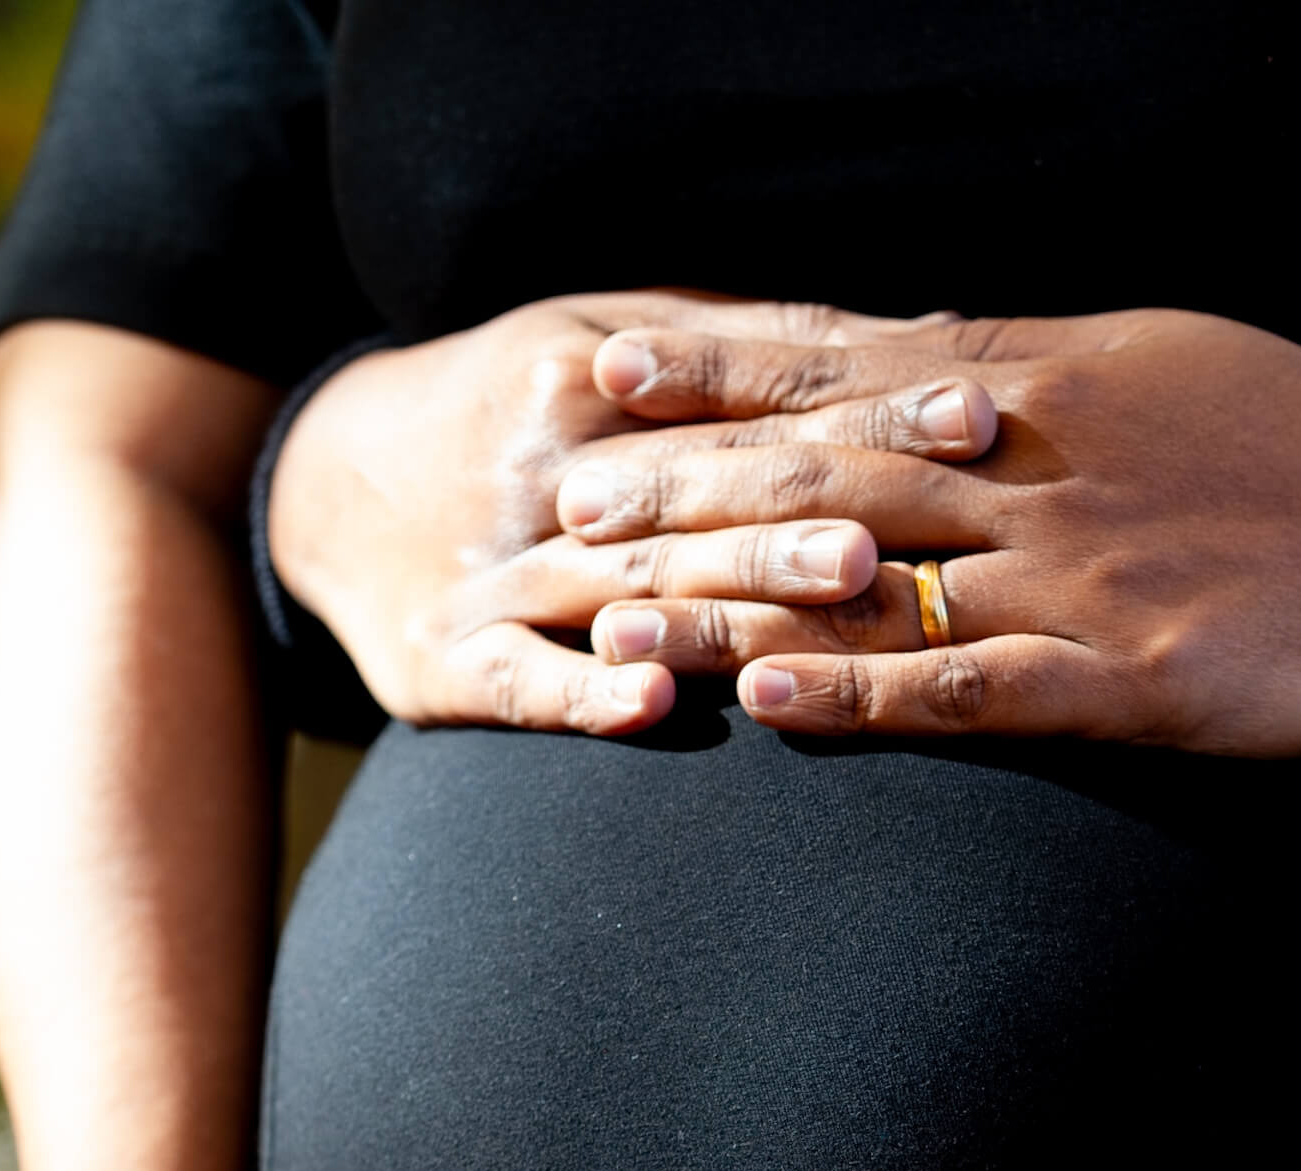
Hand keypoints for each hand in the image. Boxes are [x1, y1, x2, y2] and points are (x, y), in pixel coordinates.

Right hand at [267, 291, 994, 731]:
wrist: (326, 487)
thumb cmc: (508, 408)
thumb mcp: (601, 339)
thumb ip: (743, 348)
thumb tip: (913, 338)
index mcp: (590, 383)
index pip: (750, 407)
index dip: (868, 414)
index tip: (974, 420)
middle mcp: (546, 476)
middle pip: (703, 498)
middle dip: (819, 508)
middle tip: (925, 519)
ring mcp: (496, 577)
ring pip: (632, 589)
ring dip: (739, 595)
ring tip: (844, 591)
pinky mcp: (450, 665)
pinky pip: (524, 683)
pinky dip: (586, 693)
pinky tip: (653, 701)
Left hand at [561, 309, 1300, 752]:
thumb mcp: (1167, 366)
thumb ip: (1038, 377)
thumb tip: (938, 375)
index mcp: (1046, 379)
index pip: (841, 365)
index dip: (713, 369)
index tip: (605, 369)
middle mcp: (1036, 466)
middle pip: (818, 468)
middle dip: (679, 480)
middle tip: (558, 496)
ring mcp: (1077, 573)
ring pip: (868, 577)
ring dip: (729, 592)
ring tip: (607, 604)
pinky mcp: (1126, 678)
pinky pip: (967, 686)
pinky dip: (862, 692)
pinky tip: (769, 701)